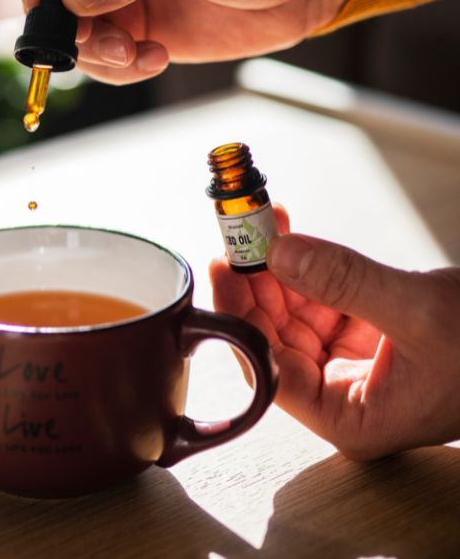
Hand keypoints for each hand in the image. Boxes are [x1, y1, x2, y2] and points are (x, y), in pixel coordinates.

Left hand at [210, 206, 459, 459]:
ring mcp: (355, 369)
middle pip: (276, 338)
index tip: (223, 266)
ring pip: (295, 316)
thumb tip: (280, 254)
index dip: (241, 316)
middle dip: (257, 283)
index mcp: (351, 420)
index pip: (270, 369)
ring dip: (278, 269)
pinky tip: (290, 238)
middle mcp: (345, 400)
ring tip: (262, 222)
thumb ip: (346, 282)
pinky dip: (308, 271)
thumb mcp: (420, 311)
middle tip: (237, 232)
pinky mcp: (369, 339)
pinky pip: (323, 303)